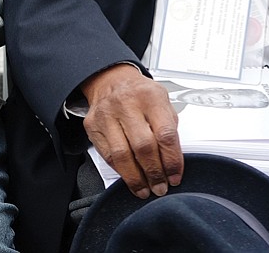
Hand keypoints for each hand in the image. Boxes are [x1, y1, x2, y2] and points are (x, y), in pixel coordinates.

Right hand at [81, 64, 183, 198]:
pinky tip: (130, 178)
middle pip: (143, 147)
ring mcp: (107, 115)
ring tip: (145, 188)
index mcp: (151, 97)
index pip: (165, 134)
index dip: (172, 160)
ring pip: (122, 155)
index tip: (175, 175)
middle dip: (154, 172)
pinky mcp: (93, 127)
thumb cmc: (141, 93)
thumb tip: (174, 158)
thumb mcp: (162, 100)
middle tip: (161, 186)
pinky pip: (108, 156)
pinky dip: (121, 172)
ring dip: (136, 178)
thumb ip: (169, 126)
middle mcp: (127, 104)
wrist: (112, 80)